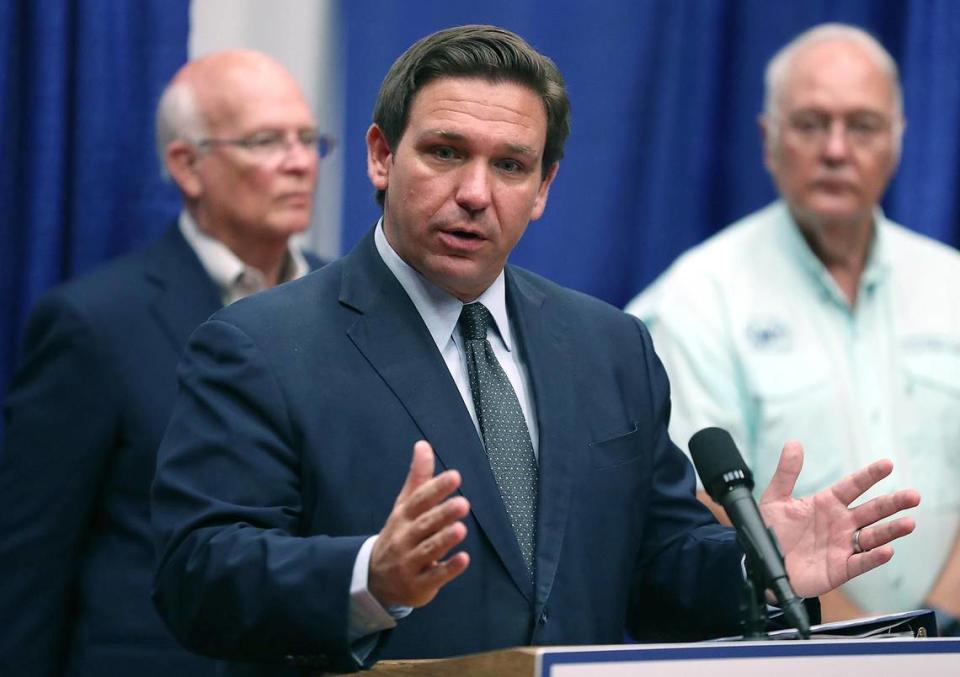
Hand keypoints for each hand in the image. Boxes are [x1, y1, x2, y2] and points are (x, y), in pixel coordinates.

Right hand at [369, 441, 470, 607]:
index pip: (419, 500)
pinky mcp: (418, 585)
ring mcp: (410, 563)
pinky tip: (463, 559)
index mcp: (403, 517)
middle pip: (424, 524)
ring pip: (428, 550)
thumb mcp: (404, 506)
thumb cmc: (398, 536)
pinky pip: (434, 576)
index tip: (455, 477)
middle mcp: (404, 538)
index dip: (436, 488)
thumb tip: (423, 445)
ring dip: (444, 540)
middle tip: (463, 504)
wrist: (374, 580)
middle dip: (442, 514)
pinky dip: (448, 569)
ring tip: (461, 529)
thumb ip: (418, 477)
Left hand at [758, 441, 919, 598]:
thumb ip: (786, 473)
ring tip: (909, 523)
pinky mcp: (840, 568)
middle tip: (914, 495)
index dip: (869, 475)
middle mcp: (840, 523)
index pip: (853, 486)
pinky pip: (861, 562)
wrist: (762, 563)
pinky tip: (886, 550)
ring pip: (873, 536)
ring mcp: (842, 545)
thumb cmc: (771, 531)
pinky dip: (873, 557)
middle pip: (872, 510)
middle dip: (893, 503)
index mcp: (827, 503)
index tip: (887, 464)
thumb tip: (793, 443)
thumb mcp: (775, 499)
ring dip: (891, 530)